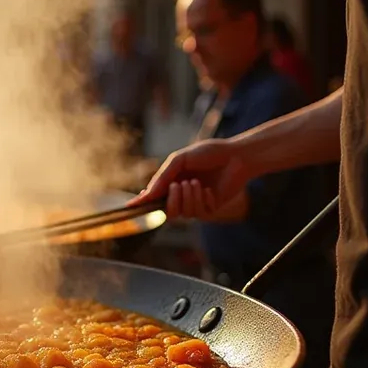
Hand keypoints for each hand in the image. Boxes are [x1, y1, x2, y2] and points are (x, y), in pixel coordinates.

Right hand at [131, 138, 253, 219]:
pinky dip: (202, 199)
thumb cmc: (208, 153)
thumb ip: (162, 176)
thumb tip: (147, 194)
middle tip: (179, 184)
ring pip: (183, 214)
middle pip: (167, 211)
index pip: (153, 198)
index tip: (131, 207)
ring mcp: (196, 203)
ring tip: (197, 182)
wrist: (236, 155)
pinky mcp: (211, 208)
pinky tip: (209, 190)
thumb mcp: (180, 159)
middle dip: (171, 199)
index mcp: (171, 183)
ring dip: (188, 197)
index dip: (143, 204)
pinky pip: (200, 213)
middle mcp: (181, 195)